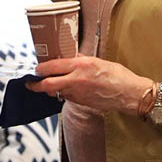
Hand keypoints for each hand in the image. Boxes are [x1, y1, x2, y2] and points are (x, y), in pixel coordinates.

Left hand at [26, 56, 149, 114]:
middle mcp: (77, 80)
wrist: (130, 94)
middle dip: (35, 85)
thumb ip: (81, 61)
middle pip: (47, 84)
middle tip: (30, 83)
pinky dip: (64, 93)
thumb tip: (69, 58)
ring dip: (50, 89)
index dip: (40, 69)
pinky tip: (68, 89)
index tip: (36, 69)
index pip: (52, 67)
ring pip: (56, 92)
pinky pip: (67, 97)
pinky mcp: (82, 103)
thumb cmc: (119, 76)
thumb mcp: (99, 61)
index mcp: (81, 66)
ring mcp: (78, 93)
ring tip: (49, 84)